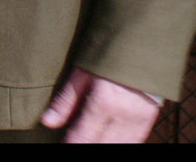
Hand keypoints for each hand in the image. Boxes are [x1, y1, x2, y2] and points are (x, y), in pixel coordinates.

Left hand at [39, 66, 161, 142]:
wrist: (142, 47)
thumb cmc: (108, 55)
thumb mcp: (82, 73)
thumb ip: (65, 100)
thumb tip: (47, 122)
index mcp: (103, 102)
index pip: (81, 139)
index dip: (69, 144)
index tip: (63, 142)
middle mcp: (123, 115)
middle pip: (99, 146)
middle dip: (84, 145)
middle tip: (75, 138)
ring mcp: (138, 120)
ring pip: (117, 147)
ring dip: (102, 144)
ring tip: (90, 136)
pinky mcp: (148, 121)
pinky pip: (133, 143)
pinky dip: (119, 143)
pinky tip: (108, 138)